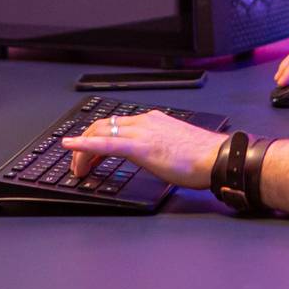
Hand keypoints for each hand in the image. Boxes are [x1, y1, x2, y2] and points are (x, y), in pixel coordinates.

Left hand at [61, 110, 226, 187]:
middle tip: (79, 164)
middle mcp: (144, 122)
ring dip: (83, 150)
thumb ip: (159, 146)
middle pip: (103, 126)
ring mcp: (141, 132)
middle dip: (85, 144)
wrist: (216, 158)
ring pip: (101, 133)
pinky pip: (106, 143)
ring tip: (77, 168)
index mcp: (152, 121)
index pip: (116, 124)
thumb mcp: (174, 146)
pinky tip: (72, 147)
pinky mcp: (141, 147)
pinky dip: (85, 145)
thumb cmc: (202, 157)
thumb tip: (152, 156)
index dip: (97, 137)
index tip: (90, 153)